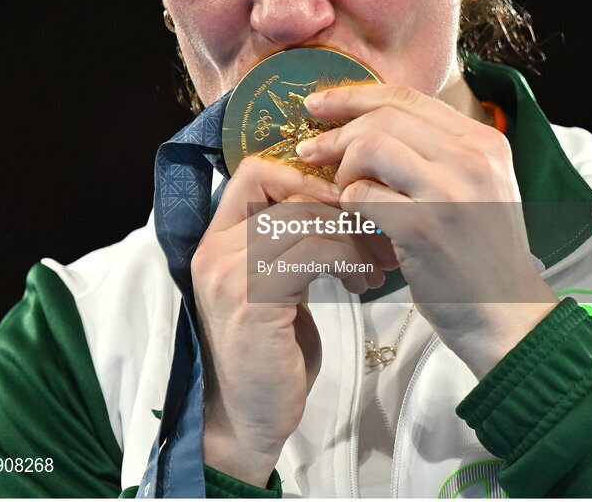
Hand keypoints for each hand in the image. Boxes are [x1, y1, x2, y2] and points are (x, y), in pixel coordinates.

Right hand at [192, 155, 394, 486]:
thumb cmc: (269, 353)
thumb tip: (340, 203)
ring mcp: (229, 273)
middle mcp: (215, 249)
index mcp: (217, 238)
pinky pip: (312, 253)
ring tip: (375, 264)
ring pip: (303, 218)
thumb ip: (287, 244)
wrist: (246, 421)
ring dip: (351, 236)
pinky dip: (348, 260)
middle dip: (340, 206)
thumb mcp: (273, 285)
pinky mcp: (253, 299)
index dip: (303, 175)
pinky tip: (363, 283)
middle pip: (284, 189)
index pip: (254, 171)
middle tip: (376, 231)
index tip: (343, 202)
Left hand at [296, 84, 558, 378]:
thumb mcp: (477, 188)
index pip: (407, 96)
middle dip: (336, 132)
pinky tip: (353, 222)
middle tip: (309, 153)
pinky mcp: (425, 228)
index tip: (318, 105)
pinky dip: (346, 205)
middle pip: (383, 116)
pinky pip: (362, 195)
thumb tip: (366, 123)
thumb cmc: (480, 255)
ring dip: (343, 169)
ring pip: (370, 146)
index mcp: (484, 142)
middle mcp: (473, 158)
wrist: (509, 319)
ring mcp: (451, 192)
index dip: (354, 96)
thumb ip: (436, 152)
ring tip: (342, 194)